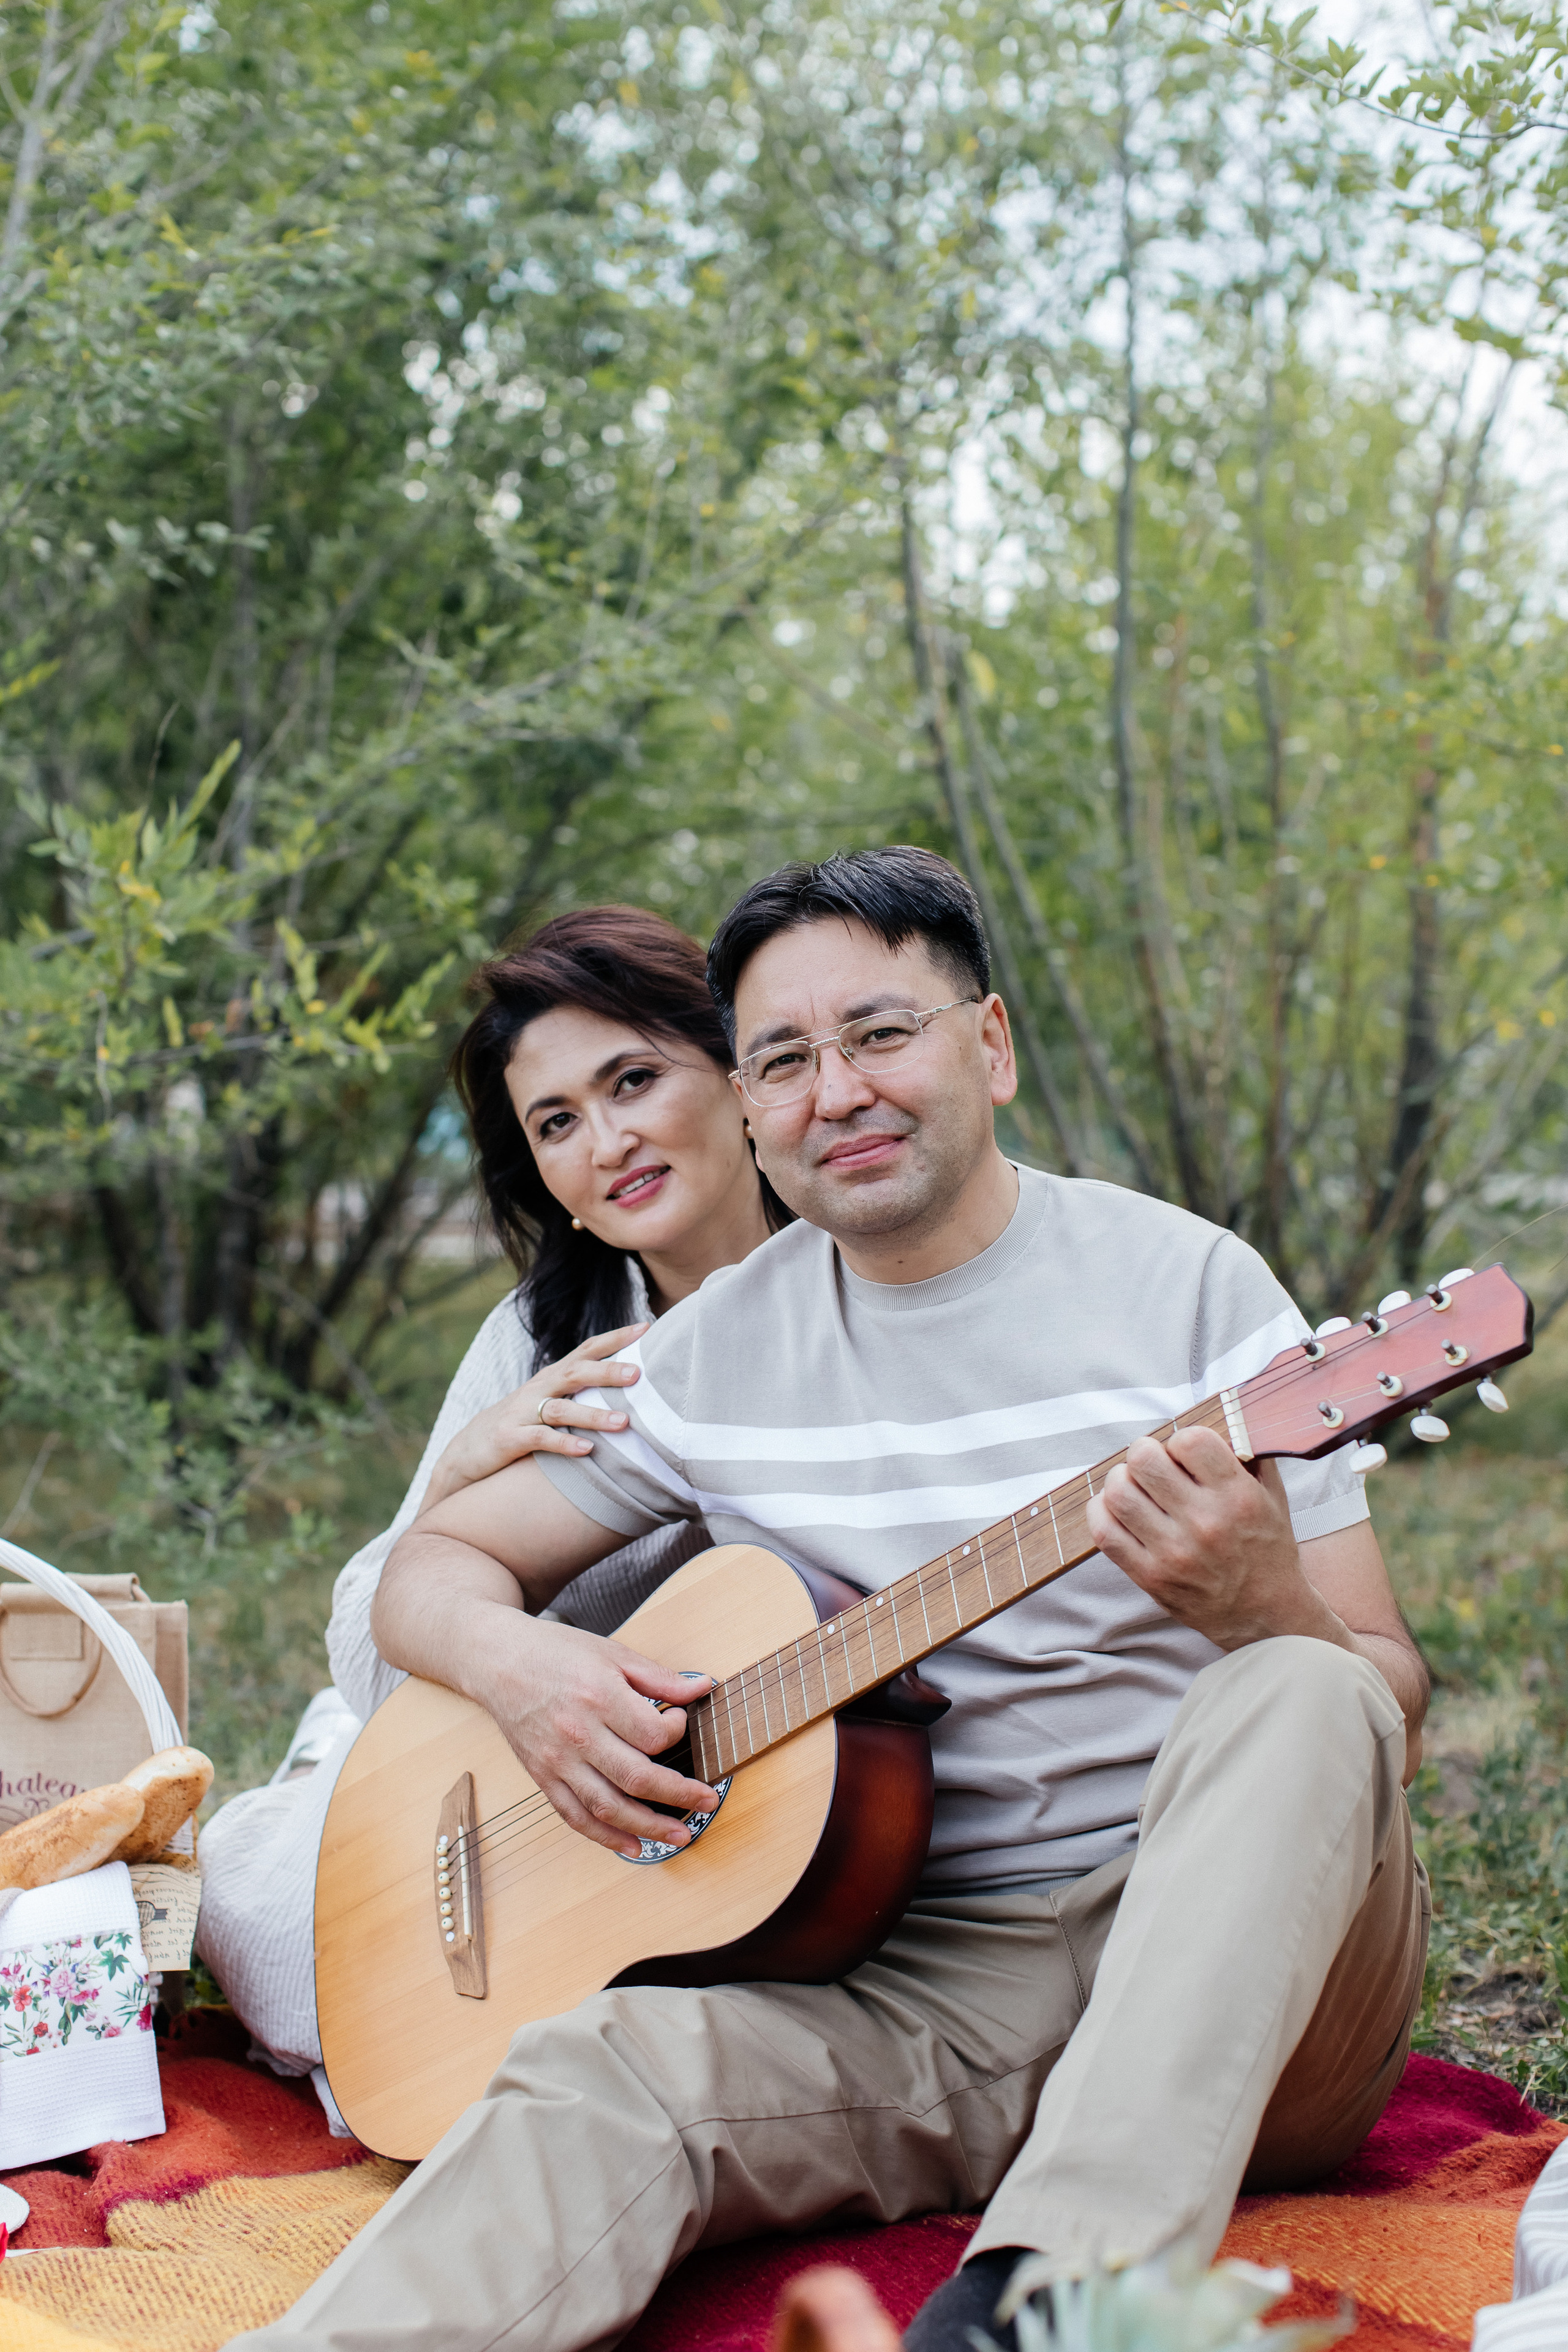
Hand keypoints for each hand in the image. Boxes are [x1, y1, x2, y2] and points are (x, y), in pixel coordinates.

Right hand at [416, 1322, 648, 1519]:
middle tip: (638, 1373)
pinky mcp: (509, 1439)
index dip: (615, 1338)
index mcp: (552, 1377)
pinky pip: (539, 1439)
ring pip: (560, 1409)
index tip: (647, 1327)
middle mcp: (538, 1389)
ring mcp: (522, 1413)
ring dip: (593, 1415)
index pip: (586, 1350)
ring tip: (623, 1422)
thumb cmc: (521, 1424)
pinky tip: (586, 1450)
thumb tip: (629, 1383)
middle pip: (575, 1373)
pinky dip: (563, 1444)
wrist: (467, 1451)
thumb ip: (581, 1392)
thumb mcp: (550, 1402)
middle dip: (607, 1372)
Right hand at [472, 1615, 716, 1859]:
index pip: (653, 1734)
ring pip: (608, 1807)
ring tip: (681, 1835)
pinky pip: (575, 1817)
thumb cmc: (557, 1653)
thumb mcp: (612, 1653)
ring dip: (649, 1827)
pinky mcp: (542, 1777)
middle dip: (679, 1795)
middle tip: (707, 1801)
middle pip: (637, 1778)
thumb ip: (659, 1677)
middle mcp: (577, 1734)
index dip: (678, 1733)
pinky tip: (633, 1847)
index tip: (680, 1722)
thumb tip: (703, 1689)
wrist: (498, 1661)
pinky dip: (605, 1838)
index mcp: (599, 1697)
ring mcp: (557, 1761)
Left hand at [1085, 1425, 1326, 1650]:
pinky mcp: (1151, 1577)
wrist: (1266, 1618)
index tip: (1183, 1453)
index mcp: (1238, 1497)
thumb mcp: (1273, 1498)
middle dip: (1144, 1453)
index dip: (1180, 1440)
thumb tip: (1222, 1416)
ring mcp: (1174, 1552)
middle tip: (1151, 1464)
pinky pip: (1105, 1533)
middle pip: (1144, 1460)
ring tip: (1134, 1485)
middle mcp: (1205, 1523)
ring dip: (1120, 1480)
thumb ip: (1249, 1456)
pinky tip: (1117, 1509)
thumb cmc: (1268, 1552)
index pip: (1190, 1440)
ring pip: (1119, 1493)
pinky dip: (1102, 1512)